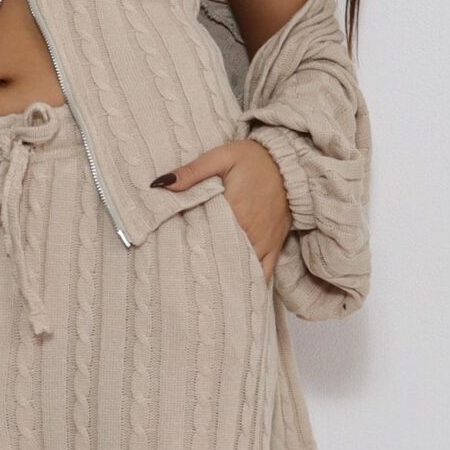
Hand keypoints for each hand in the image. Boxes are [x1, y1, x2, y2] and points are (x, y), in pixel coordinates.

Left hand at [149, 138, 290, 276]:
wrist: (288, 163)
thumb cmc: (254, 159)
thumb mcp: (221, 157)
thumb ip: (192, 172)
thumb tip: (160, 184)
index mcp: (234, 210)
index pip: (205, 237)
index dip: (188, 247)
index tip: (173, 254)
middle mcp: (250, 232)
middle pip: (221, 257)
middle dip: (204, 265)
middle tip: (183, 275)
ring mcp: (263, 242)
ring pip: (241, 270)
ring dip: (224, 277)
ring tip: (204, 288)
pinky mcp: (274, 247)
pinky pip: (264, 273)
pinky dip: (249, 283)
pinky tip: (234, 292)